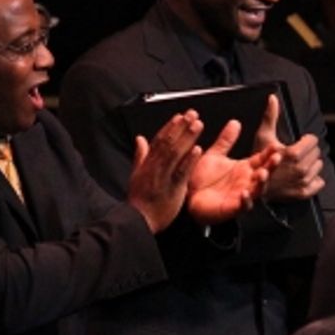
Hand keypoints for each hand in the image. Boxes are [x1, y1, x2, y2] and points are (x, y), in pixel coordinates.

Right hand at [126, 110, 203, 232]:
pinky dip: (189, 160)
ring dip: (187, 137)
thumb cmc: (139, 200)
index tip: (180, 116)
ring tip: (197, 124)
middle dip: (181, 127)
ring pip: (175, 153)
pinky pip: (181, 172)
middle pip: (168, 142)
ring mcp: (163, 176)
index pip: (159, 140)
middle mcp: (154, 166)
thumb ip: (140, 156)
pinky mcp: (171, 188)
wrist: (138, 220)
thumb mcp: (136, 175)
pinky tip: (198, 149)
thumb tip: (140, 138)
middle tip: (192, 113)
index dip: (170, 127)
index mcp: (147, 163)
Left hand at [185, 118, 277, 224]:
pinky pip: (243, 205)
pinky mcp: (233, 208)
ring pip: (258, 190)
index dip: (269, 153)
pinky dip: (245, 200)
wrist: (189, 198)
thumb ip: (226, 140)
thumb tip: (235, 122)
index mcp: (244, 169)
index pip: (261, 159)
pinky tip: (244, 193)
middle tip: (277, 157)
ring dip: (262, 182)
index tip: (276, 145)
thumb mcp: (214, 155)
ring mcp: (242, 196)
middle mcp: (246, 182)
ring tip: (264, 173)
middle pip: (265, 173)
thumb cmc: (202, 179)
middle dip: (272, 166)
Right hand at [254, 95, 325, 202]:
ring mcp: (304, 182)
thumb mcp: (263, 136)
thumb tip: (273, 97)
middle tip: (295, 154)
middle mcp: (301, 169)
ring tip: (298, 164)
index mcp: (293, 153)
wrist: (254, 186)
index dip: (305, 140)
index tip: (297, 142)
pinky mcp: (304, 193)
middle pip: (317, 153)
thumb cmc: (258, 160)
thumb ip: (270, 117)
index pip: (313, 141)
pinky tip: (302, 176)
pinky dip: (313, 179)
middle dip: (308, 151)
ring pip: (318, 167)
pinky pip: (319, 182)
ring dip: (311, 164)